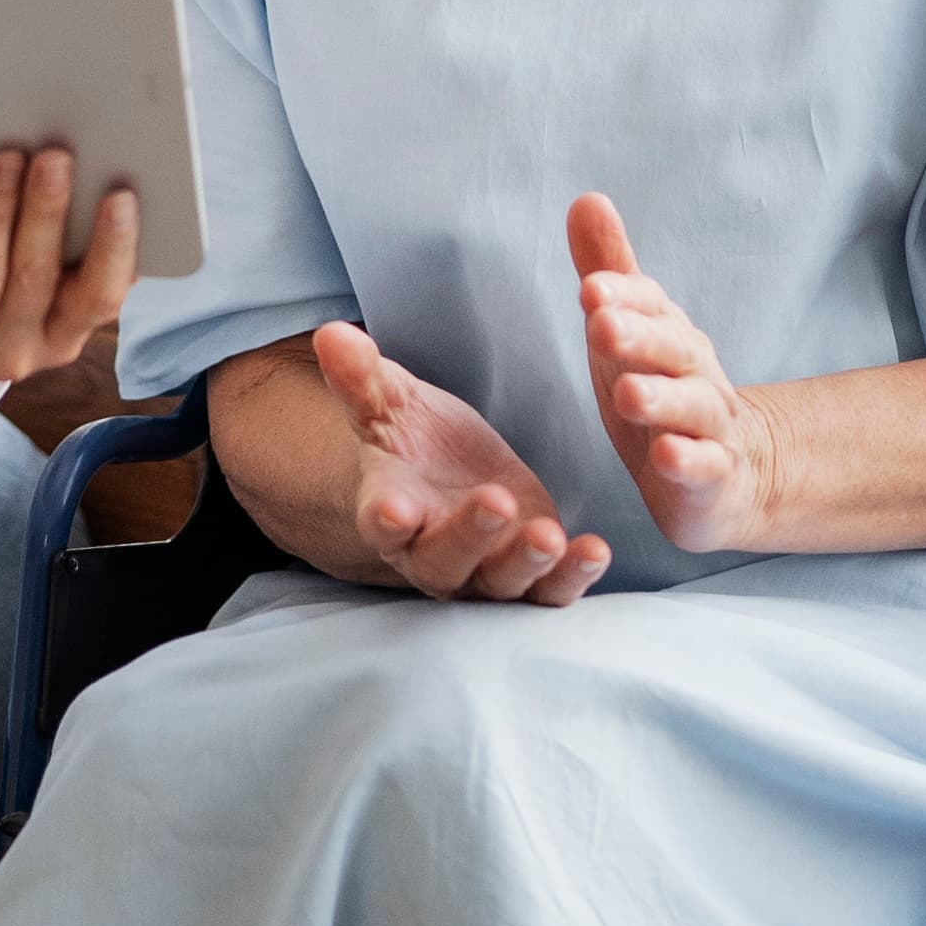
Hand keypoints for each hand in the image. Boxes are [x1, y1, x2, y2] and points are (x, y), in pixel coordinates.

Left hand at [0, 146, 141, 450]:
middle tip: (54, 156)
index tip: (119, 195)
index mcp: (59, 339)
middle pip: (36, 279)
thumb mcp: (28, 282)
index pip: (99, 301)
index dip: (114, 250)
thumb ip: (65, 249)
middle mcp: (13, 356)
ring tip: (6, 157)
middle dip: (47, 212)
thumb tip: (104, 172)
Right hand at [306, 321, 607, 601]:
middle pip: (445, 559)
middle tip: (493, 501)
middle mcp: (432, 556)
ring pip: (501, 582)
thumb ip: (363, 378)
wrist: (455, 477)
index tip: (393, 510)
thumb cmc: (416, 441)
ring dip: (526, 561)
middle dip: (469, 534)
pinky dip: (573, 577)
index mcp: (390, 512)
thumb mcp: (392, 403)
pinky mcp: (532, 578)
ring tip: (549, 535)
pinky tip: (595, 551)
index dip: (387, 519)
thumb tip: (331, 333)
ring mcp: (483, 575)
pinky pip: (550, 591)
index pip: (381, 523)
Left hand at [571, 189, 778, 554]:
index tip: (592, 287)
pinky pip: (705, 468)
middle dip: (638, 336)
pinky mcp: (714, 478)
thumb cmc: (664, 391)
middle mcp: (694, 374)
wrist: (735, 470)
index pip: (649, 306)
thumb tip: (586, 198)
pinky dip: (687, 461)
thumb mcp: (630, 332)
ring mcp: (709, 427)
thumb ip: (610, 271)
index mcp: (668, 335)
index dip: (624, 296)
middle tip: (601, 324)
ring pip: (689, 408)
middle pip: (673, 349)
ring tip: (627, 392)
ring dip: (660, 398)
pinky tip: (666, 456)